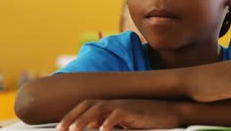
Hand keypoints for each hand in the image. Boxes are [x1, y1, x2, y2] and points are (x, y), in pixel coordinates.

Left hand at [56, 99, 180, 130]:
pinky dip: (109, 122)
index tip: (60, 127)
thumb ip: (111, 124)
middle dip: (72, 117)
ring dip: (85, 119)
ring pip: (99, 108)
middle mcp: (115, 102)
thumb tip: (95, 129)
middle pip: (88, 105)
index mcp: (111, 105)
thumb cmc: (149, 118)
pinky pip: (118, 114)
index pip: (86, 106)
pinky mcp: (134, 110)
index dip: (72, 115)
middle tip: (60, 129)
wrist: (171, 111)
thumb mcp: (126, 124)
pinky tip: (102, 130)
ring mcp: (124, 105)